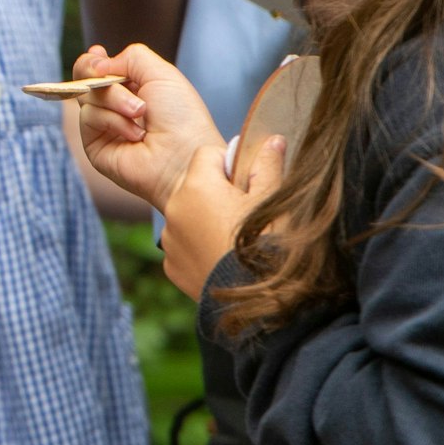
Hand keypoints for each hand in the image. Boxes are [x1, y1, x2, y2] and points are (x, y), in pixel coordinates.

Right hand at [74, 44, 226, 209]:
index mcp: (134, 88)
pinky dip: (112, 120)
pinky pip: (89, 117)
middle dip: (94, 71)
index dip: (94, 61)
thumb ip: (130, 57)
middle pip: (85, 78)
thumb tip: (98, 62)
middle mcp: (116, 107)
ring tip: (140, 112)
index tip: (98, 54)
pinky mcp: (95, 145)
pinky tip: (135, 134)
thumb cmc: (181, 116)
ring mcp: (105, 127)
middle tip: (103, 73)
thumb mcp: (161, 73)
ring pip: (87, 95)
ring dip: (115, 99)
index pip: (100, 69)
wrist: (184, 156)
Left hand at [160, 136, 285, 299]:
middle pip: (195, 184)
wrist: (261, 305)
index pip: (207, 155)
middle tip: (245, 213)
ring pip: (187, 215)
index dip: (229, 164)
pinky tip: (223, 258)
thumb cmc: (269, 247)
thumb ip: (267, 165)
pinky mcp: (171, 265)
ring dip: (206, 219)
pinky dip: (199, 246)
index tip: (247, 183)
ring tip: (236, 240)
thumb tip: (271, 139)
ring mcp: (170, 240)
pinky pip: (184, 244)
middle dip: (217, 192)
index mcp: (197, 186)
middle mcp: (174, 209)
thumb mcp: (273, 201)